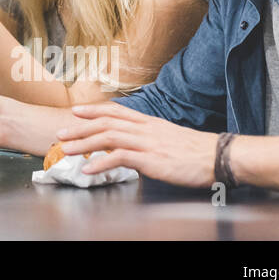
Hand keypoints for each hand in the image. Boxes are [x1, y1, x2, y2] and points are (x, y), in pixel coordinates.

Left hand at [57, 102, 219, 187]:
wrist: (218, 156)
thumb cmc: (196, 152)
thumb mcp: (169, 138)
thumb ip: (150, 139)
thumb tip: (136, 148)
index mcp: (149, 122)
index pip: (116, 111)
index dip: (94, 110)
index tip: (76, 110)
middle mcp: (144, 129)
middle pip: (105, 123)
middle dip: (79, 127)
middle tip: (59, 132)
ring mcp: (146, 143)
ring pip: (107, 137)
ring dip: (83, 143)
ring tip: (65, 150)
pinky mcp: (151, 159)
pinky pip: (120, 158)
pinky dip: (101, 163)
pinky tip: (88, 169)